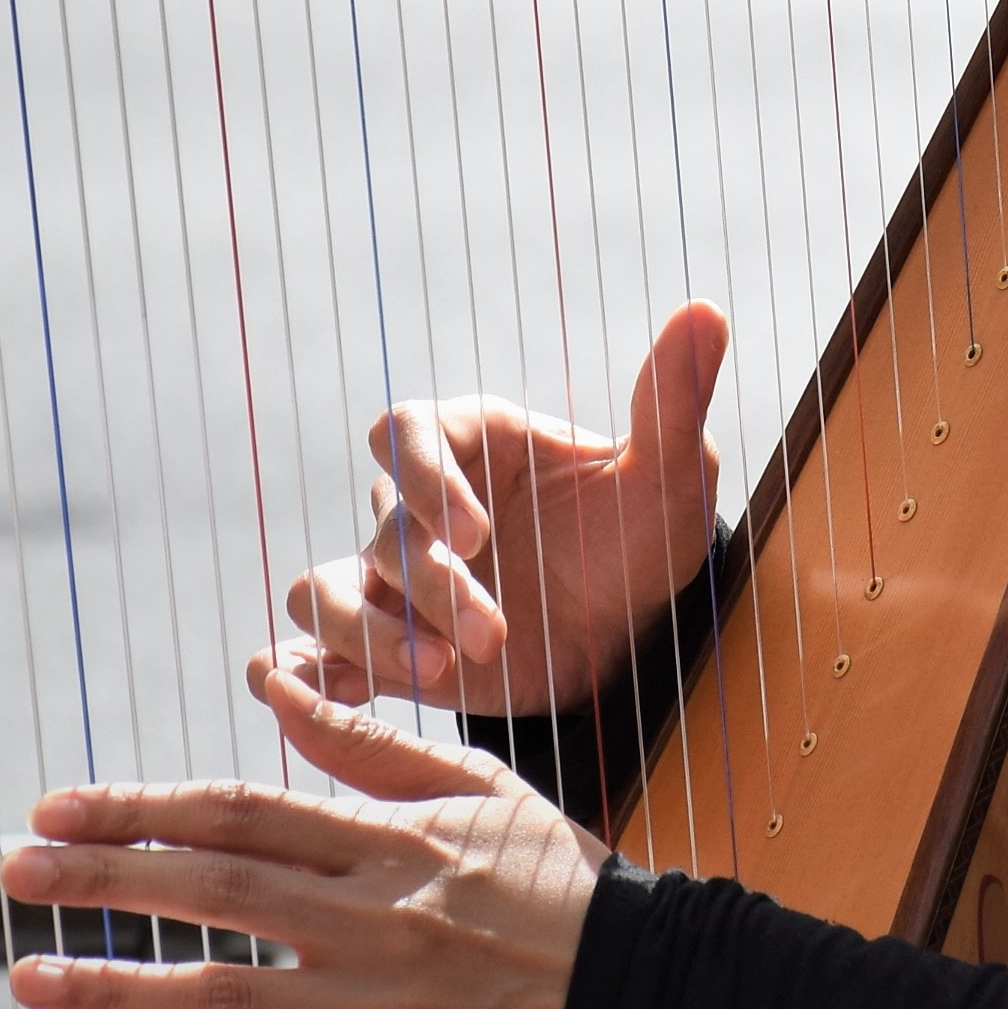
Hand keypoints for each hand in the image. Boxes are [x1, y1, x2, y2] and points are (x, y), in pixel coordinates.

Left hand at [0, 642, 605, 1008]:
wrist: (647, 1001)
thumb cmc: (557, 886)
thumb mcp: (476, 790)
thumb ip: (366, 745)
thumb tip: (272, 683)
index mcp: (386, 840)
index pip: (237, 811)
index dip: (136, 808)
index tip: (55, 808)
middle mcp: (369, 918)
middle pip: (210, 888)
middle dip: (101, 879)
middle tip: (12, 872)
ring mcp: (374, 1005)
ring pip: (221, 992)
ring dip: (115, 982)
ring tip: (29, 975)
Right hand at [280, 300, 726, 715]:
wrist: (628, 636)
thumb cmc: (641, 539)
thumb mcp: (670, 478)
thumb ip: (673, 401)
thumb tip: (707, 310)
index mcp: (472, 440)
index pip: (408, 432)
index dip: (425, 479)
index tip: (475, 533)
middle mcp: (419, 503)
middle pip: (384, 528)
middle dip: (432, 585)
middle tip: (493, 633)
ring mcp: (393, 577)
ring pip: (328, 589)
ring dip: (366, 633)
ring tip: (438, 673)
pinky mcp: (384, 645)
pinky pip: (312, 650)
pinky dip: (300, 673)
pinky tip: (316, 698)